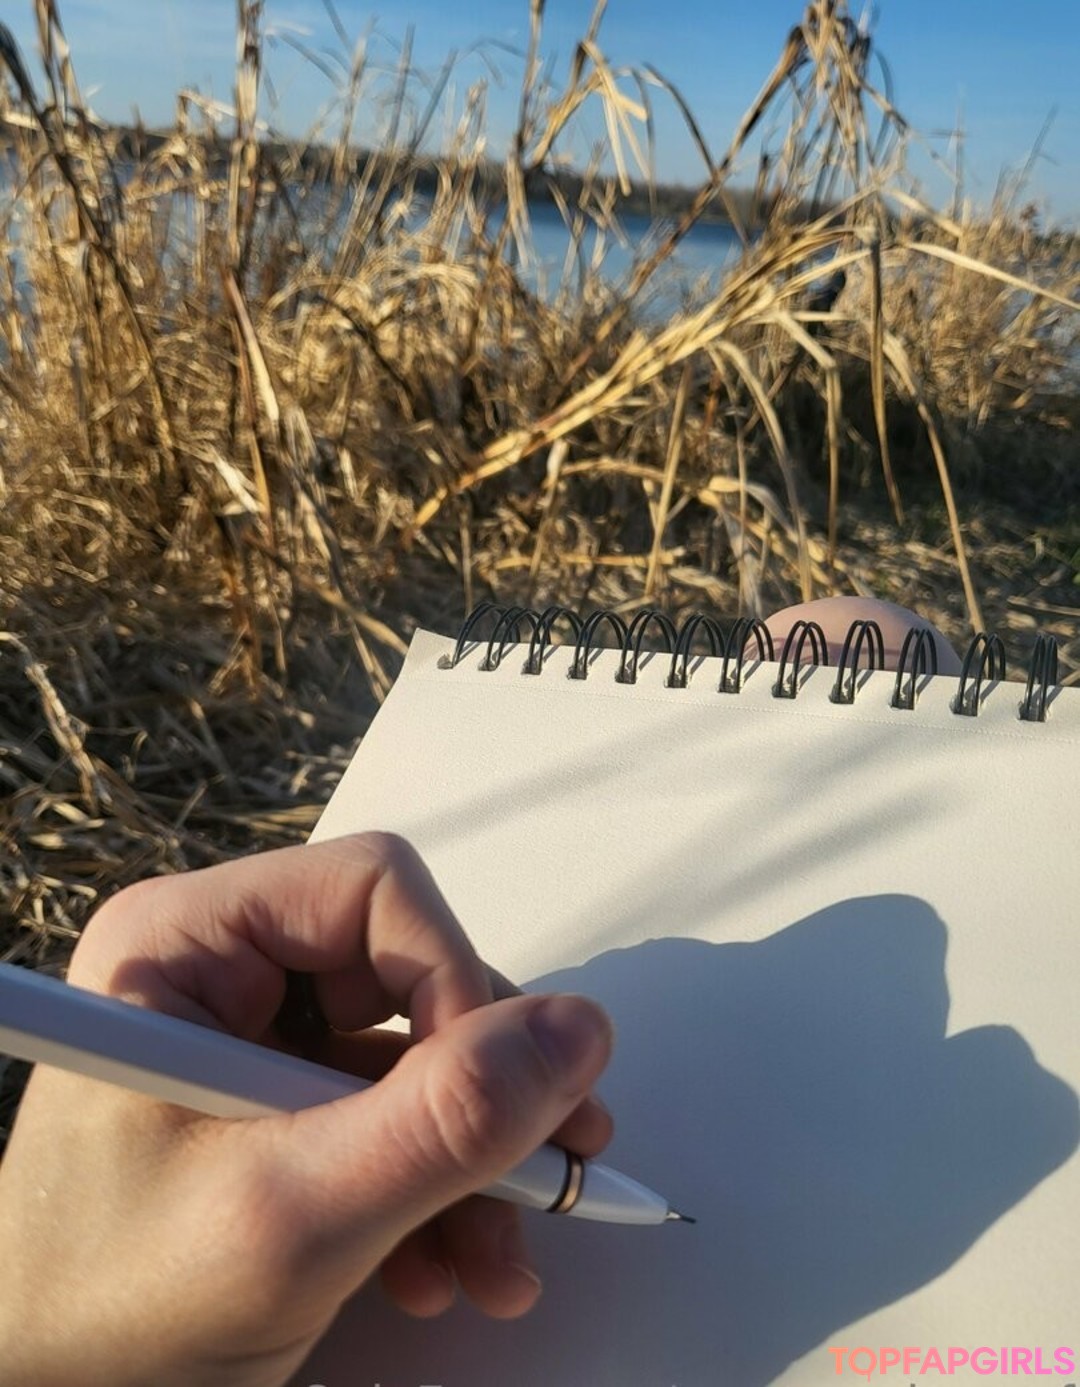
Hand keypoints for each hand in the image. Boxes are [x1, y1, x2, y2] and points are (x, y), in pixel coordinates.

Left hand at [0, 834, 613, 1386]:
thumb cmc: (105, 1319)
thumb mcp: (295, 1217)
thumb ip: (445, 1121)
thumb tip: (580, 1030)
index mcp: (186, 944)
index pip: (374, 892)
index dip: (452, 982)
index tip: (490, 1101)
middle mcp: (220, 971)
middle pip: (409, 972)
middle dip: (480, 1090)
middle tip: (547, 1172)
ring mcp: (249, 1043)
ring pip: (415, 1053)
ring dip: (474, 1158)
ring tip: (499, 1261)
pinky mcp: (273, 1108)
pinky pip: (389, 1113)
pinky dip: (435, 1188)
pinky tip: (445, 1266)